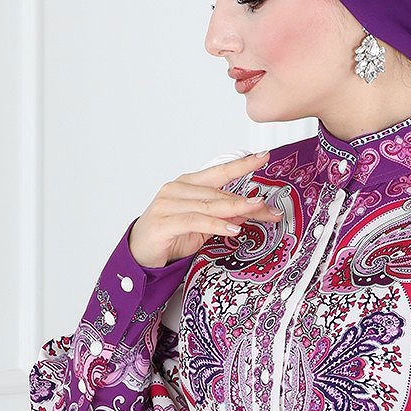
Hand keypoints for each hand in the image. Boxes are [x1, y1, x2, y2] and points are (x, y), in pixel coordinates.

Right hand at [128, 151, 283, 267]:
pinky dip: (216, 224)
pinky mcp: (163, 223)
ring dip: (236, 208)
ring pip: (209, 204)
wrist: (139, 254)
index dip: (242, 164)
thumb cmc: (170, 236)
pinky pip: (195, 221)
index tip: (264, 156)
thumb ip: (223, 216)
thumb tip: (249, 210)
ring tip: (257, 209)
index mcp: (188, 184)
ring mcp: (168, 204)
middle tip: (271, 207)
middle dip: (247, 201)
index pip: (220, 171)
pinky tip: (233, 229)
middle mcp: (177, 189)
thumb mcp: (203, 226)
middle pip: (219, 192)